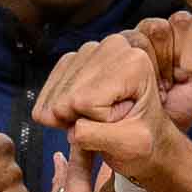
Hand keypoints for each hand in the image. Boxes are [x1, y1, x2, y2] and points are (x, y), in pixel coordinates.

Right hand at [32, 16, 191, 182]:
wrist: (144, 135)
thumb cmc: (144, 141)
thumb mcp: (131, 145)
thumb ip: (99, 137)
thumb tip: (71, 129)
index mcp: (134, 62)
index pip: (85, 101)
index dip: (99, 122)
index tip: (122, 121)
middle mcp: (112, 47)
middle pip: (67, 98)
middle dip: (83, 119)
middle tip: (110, 122)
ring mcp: (89, 50)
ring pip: (55, 98)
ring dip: (72, 116)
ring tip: (99, 118)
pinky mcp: (72, 59)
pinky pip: (48, 94)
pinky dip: (60, 112)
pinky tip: (84, 112)